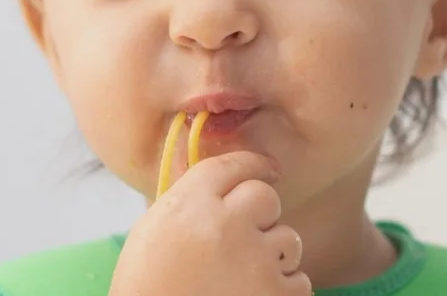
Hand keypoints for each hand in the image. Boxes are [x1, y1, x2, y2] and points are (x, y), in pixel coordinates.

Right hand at [109, 151, 310, 295]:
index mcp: (190, 204)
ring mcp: (254, 260)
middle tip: (248, 236)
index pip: (233, 165)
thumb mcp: (153, 230)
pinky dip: (284, 289)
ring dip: (274, 254)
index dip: (254, 164)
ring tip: (248, 275)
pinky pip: (299, 280)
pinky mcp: (274, 295)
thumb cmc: (148, 286)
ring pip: (288, 238)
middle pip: (266, 197)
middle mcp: (226, 224)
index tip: (268, 169)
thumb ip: (189, 201)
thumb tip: (223, 182)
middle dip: (262, 214)